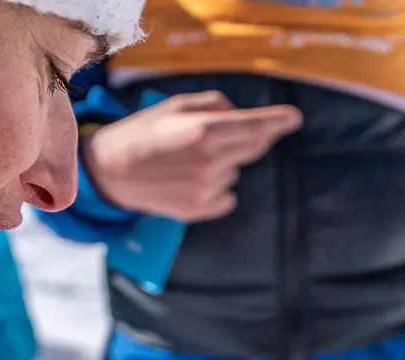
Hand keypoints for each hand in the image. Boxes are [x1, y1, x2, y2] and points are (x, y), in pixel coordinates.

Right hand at [82, 91, 301, 220]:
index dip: (277, 122)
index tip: (294, 118)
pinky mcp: (200, 209)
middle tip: (216, 134)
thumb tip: (242, 117)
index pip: (255, 127)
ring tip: (186, 160)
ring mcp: (206, 189)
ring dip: (222, 163)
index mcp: (205, 131)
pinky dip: (216, 187)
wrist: (111, 172)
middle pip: (252, 148)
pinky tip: (188, 180)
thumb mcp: (175, 106)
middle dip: (245, 138)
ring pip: (235, 171)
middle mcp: (210, 162)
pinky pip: (227, 196)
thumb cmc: (143, 132)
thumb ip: (215, 105)